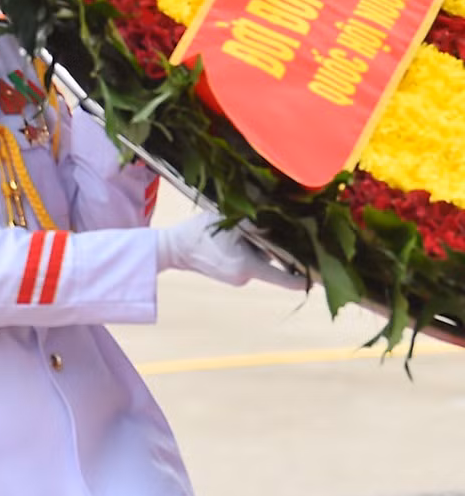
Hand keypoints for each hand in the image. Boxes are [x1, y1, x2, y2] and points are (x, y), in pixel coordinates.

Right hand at [157, 215, 306, 289]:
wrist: (170, 248)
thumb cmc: (197, 233)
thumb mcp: (228, 221)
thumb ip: (256, 222)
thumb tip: (282, 217)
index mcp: (247, 266)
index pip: (287, 277)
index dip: (307, 275)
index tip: (324, 273)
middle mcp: (245, 277)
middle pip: (274, 261)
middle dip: (276, 246)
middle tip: (274, 227)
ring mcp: (237, 278)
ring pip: (261, 260)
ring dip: (259, 246)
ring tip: (244, 229)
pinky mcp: (230, 275)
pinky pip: (249, 262)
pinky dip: (248, 250)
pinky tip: (236, 238)